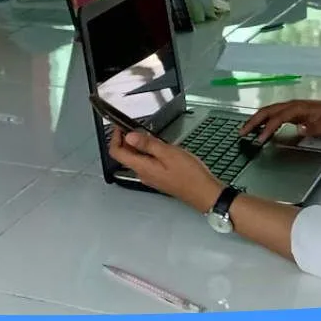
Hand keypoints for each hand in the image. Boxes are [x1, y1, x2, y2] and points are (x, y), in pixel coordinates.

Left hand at [108, 129, 223, 212]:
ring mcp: (151, 177)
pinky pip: (147, 163)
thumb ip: (147, 144)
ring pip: (137, 159)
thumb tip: (129, 136)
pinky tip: (160, 148)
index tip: (120, 126)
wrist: (205, 193)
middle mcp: (143, 174)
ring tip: (151, 135)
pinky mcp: (160, 178)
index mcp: (142, 167)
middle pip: (126, 155)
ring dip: (139, 146)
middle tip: (137, 127)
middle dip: (127, 140)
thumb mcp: (168, 153)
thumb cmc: (190, 175)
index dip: (115, 137)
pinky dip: (148, 153)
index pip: (116, 152)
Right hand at [238, 100, 320, 143]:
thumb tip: (299, 128)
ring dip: (256, 120)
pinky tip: (261, 126)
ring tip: (245, 129)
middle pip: (267, 111)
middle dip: (253, 121)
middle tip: (241, 132)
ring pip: (269, 111)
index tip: (259, 139)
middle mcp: (293, 105)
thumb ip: (313, 128)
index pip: (277, 118)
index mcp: (299, 107)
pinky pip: (274, 114)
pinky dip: (264, 119)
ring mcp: (293, 108)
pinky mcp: (295, 112)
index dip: (267, 128)